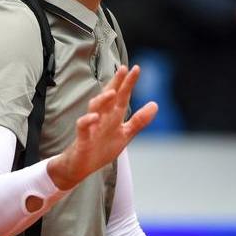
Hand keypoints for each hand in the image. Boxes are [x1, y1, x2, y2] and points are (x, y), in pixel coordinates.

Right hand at [47, 66, 157, 190]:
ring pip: (94, 108)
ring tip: (113, 92)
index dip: (128, 83)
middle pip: (108, 97)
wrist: (80, 166)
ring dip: (102, 100)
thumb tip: (155, 105)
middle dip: (115, 83)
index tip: (136, 69)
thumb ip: (139, 120)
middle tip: (123, 69)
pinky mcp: (82, 138)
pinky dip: (87, 121)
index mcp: (113, 116)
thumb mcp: (125, 134)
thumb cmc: (100, 148)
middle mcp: (102, 117)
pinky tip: (94, 117)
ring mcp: (91, 126)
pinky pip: (83, 127)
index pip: (122, 97)